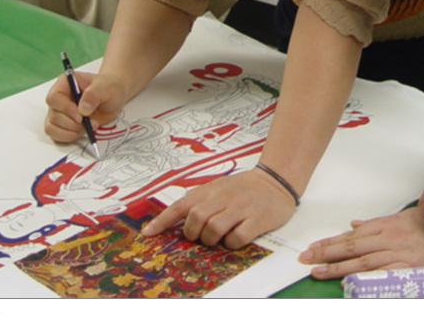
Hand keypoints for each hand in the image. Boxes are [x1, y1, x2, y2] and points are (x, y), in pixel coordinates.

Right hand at [43, 70, 126, 143]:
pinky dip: (68, 136)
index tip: (81, 116)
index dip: (65, 109)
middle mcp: (58, 98)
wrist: (112, 98)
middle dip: (72, 123)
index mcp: (65, 83)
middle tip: (89, 122)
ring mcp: (57, 112)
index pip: (54, 98)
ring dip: (71, 131)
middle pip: (54, 115)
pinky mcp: (60, 124)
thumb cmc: (107, 88)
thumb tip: (83, 109)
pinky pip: (54, 135)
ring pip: (52, 127)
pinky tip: (81, 131)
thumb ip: (94, 94)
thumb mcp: (105, 88)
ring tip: (87, 126)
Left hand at [141, 168, 297, 249]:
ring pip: (214, 229)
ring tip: (218, 237)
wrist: (275, 181)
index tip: (148, 233)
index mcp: (210, 190)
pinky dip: (231, 243)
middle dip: (193, 233)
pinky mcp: (256, 219)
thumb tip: (174, 219)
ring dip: (211, 239)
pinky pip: (236, 237)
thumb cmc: (242, 188)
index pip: (181, 205)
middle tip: (200, 235)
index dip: (162, 220)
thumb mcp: (217, 187)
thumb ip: (198, 200)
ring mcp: (240, 208)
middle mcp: (223, 198)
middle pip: (196, 218)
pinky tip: (235, 238)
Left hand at [300, 192, 423, 278]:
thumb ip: (379, 221)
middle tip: (306, 258)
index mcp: (387, 225)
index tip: (314, 247)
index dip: (331, 241)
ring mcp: (396, 253)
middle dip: (326, 252)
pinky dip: (363, 277)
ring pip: (360, 261)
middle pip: (351, 246)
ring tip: (317, 271)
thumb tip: (356, 223)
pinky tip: (347, 282)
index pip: (352, 234)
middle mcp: (388, 238)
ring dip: (337, 267)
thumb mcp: (408, 217)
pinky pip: (379, 274)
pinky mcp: (405, 268)